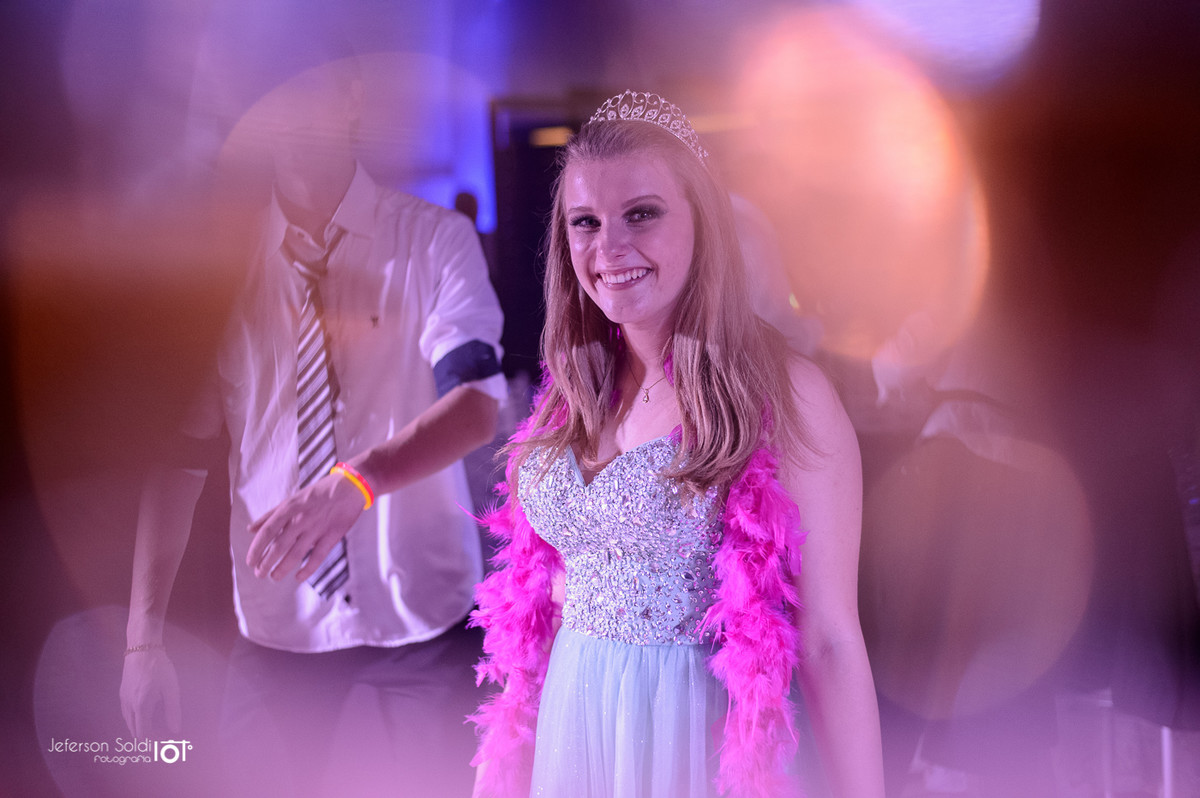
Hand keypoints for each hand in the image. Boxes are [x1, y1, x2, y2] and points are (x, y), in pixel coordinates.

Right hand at [120, 647, 181, 737]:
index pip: (143, 733)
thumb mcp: (171, 689)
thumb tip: (176, 731)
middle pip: (133, 730)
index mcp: (140, 707)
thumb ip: (173, 710)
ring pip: (128, 722)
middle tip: (160, 739)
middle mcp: (128, 706)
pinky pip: (125, 713)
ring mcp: (123, 699)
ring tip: (153, 730)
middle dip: (146, 737)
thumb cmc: (159, 668)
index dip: (152, 742)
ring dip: (139, 728)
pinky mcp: (122, 692)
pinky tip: (142, 716)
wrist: (142, 649)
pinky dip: (133, 720)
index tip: (162, 745)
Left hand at [246, 471, 364, 581]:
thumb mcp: (292, 499)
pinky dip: (307, 570)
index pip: (267, 531)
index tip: (250, 562)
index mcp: (289, 508)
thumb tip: (251, 529)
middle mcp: (300, 519)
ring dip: (282, 568)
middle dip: (266, 563)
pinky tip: (298, 577)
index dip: (256, 549)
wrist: (349, 487)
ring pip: (295, 554)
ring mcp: (317, 528)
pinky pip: (317, 557)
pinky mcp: (332, 536)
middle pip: (279, 546)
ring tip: (274, 577)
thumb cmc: (318, 493)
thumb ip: (271, 514)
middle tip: (260, 573)